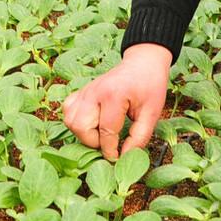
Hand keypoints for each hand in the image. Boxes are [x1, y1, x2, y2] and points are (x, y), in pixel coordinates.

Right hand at [63, 43, 171, 158]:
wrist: (143, 62)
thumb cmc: (150, 85)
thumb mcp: (152, 112)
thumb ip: (139, 137)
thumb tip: (125, 157)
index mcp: (114, 95)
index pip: (106, 132)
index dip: (111, 151)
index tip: (117, 158)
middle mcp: (95, 91)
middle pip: (81, 127)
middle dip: (94, 142)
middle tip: (110, 141)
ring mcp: (86, 90)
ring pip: (70, 120)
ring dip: (84, 133)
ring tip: (101, 132)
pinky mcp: (82, 91)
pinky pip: (68, 110)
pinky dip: (76, 120)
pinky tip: (92, 122)